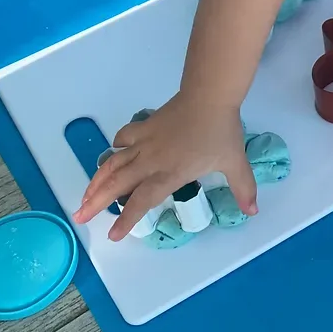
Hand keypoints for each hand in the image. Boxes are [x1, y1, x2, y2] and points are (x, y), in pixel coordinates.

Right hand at [73, 95, 256, 241]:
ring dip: (97, 180)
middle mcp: (151, 161)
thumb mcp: (235, 163)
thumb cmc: (220, 131)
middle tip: (79, 217)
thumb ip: (243, 188)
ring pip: (114, 163)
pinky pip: (123, 139)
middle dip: (96, 202)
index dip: (127, 219)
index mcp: (170, 174)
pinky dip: (115, 149)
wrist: (209, 96)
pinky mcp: (144, 127)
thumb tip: (253, 210)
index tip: (113, 236)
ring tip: (85, 195)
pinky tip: (113, 154)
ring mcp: (145, 142)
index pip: (143, 201)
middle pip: (117, 184)